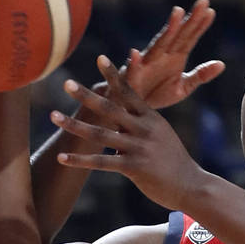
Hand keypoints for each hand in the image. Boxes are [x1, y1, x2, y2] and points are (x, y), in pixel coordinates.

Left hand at [53, 56, 203, 209]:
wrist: (191, 186)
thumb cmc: (173, 160)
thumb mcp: (160, 135)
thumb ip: (139, 126)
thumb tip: (118, 121)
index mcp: (151, 117)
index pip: (129, 92)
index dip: (114, 75)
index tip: (100, 58)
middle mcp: (144, 129)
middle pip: (111, 108)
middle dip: (87, 95)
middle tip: (66, 83)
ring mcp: (139, 148)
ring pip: (100, 134)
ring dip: (74, 125)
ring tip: (52, 116)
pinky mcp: (134, 168)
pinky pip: (101, 163)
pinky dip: (79, 160)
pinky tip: (61, 158)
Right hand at [121, 0, 224, 109]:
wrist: (133, 108)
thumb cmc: (157, 94)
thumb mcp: (183, 88)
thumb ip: (200, 75)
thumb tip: (221, 64)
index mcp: (174, 57)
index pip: (190, 37)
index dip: (200, 24)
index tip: (211, 10)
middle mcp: (161, 55)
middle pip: (178, 34)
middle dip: (190, 18)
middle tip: (203, 1)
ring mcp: (147, 64)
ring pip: (159, 45)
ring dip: (168, 30)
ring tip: (178, 13)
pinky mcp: (132, 78)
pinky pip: (133, 70)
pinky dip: (134, 62)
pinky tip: (135, 53)